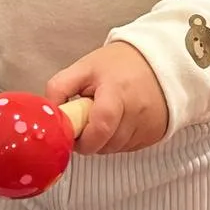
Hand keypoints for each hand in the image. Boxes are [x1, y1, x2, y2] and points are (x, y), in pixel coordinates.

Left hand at [45, 43, 169, 154]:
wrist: (161, 60)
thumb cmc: (120, 65)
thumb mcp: (85, 67)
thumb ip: (60, 87)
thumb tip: (48, 114)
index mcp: (118, 92)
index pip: (101, 126)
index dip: (84, 138)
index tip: (76, 131)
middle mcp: (137, 112)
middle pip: (105, 144)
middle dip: (90, 138)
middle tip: (89, 118)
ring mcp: (148, 126)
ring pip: (115, 149)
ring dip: (104, 140)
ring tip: (106, 115)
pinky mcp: (155, 134)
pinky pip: (128, 148)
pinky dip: (118, 140)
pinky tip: (120, 120)